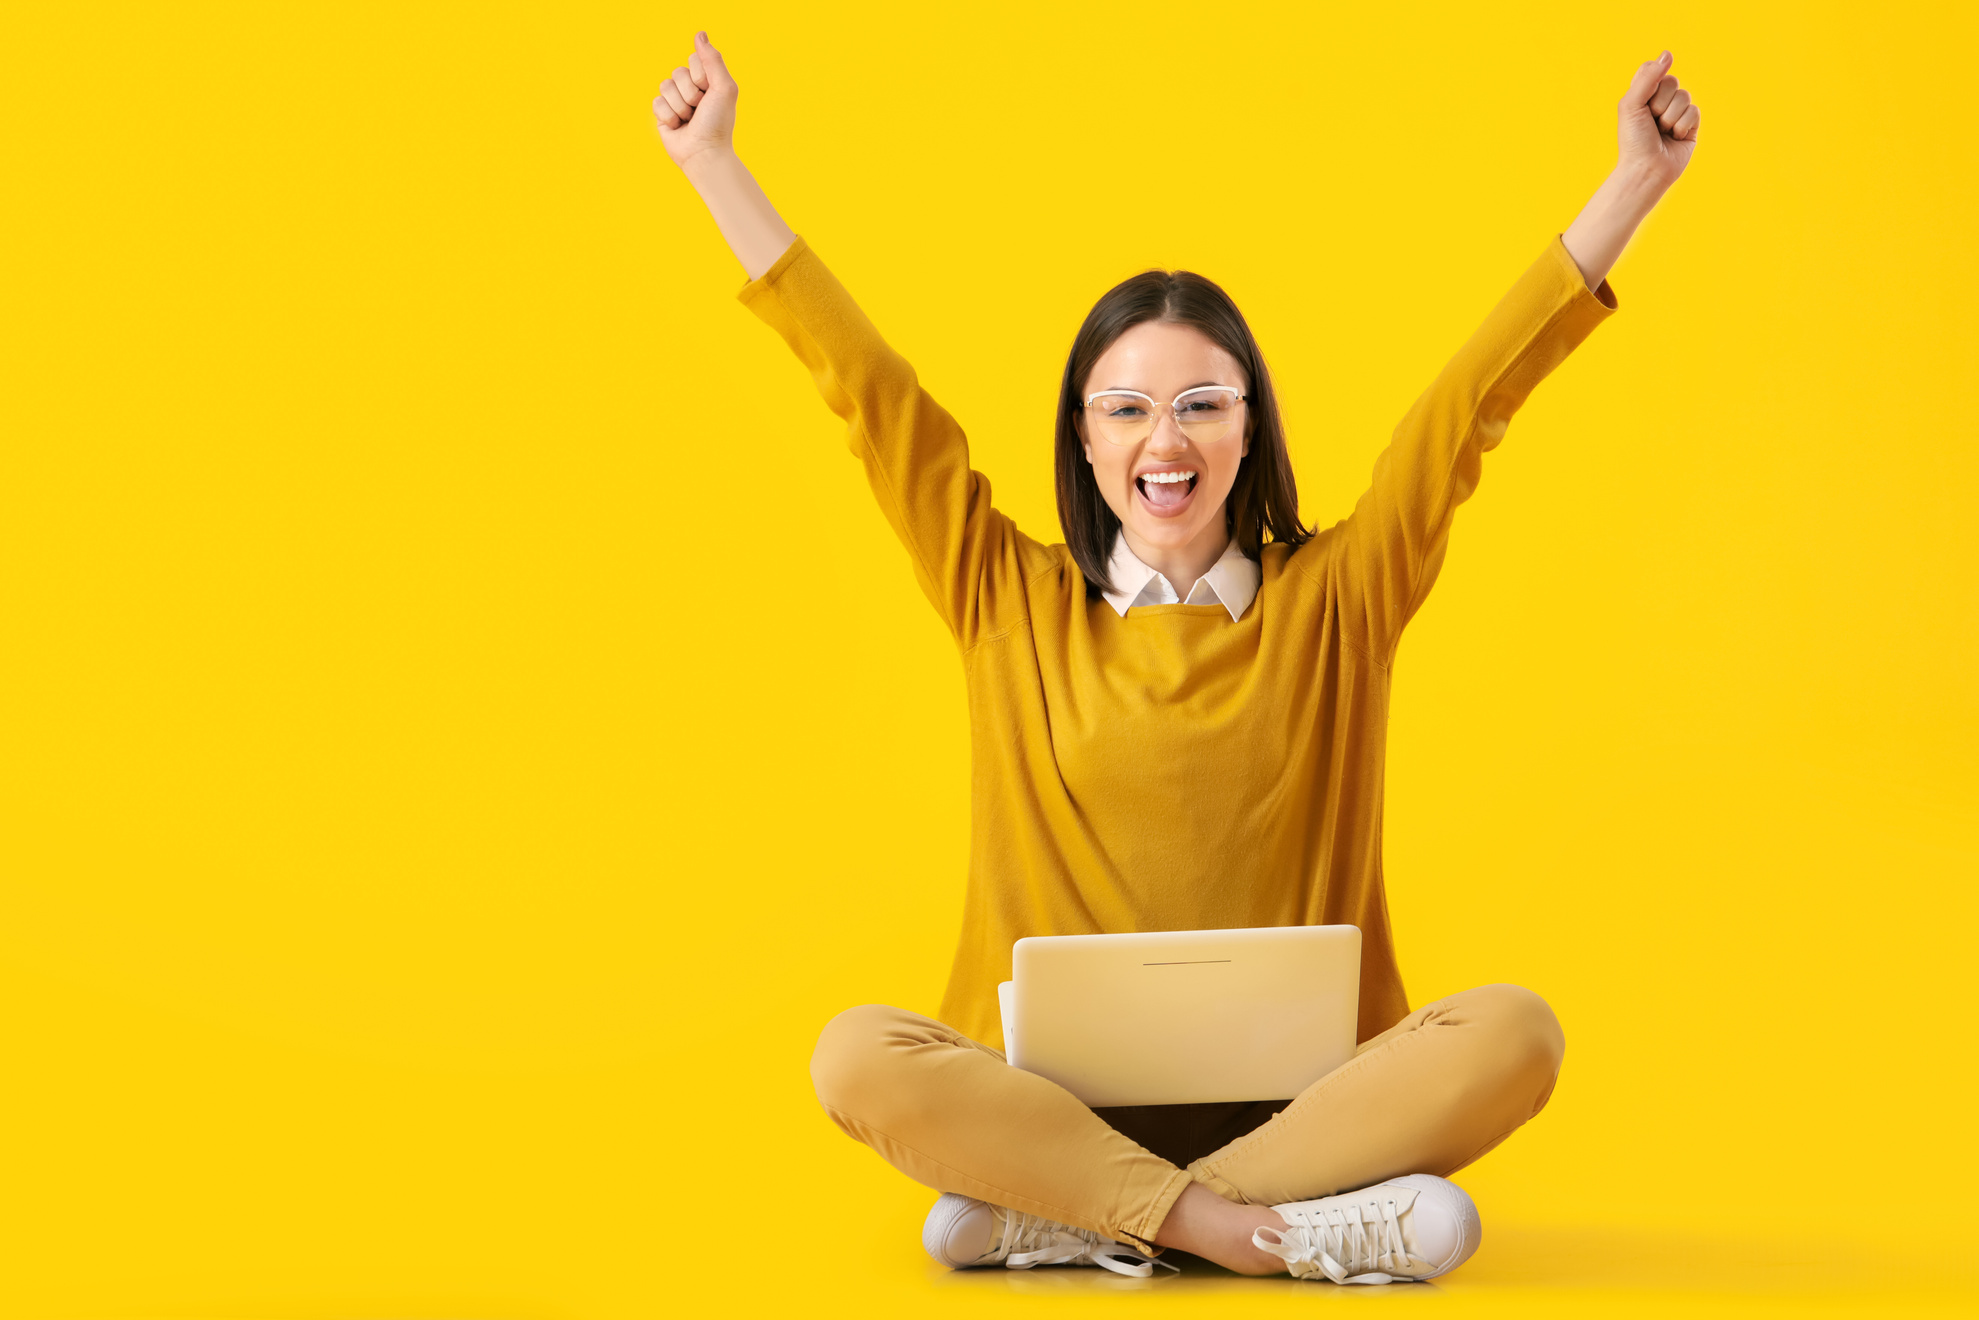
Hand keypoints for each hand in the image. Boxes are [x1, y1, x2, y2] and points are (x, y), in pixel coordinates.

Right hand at [654, 32, 736, 167]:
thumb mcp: (724, 88)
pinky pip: (656, 102)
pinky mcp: (663, 113)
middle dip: (690, 94)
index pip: (693, 59)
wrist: (704, 153)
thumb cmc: (717, 123)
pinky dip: (668, 116)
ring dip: (680, 107)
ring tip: (689, 120)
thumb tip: (700, 34)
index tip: (710, 93)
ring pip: (665, 86)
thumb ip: (713, 60)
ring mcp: (676, 99)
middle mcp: (691, 87)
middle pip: (677, 72)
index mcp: (707, 79)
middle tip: (699, 110)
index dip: (700, 76)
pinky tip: (678, 127)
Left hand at [1616, 51, 1700, 187]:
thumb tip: (1668, 54)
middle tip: (1651, 121)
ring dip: (1670, 117)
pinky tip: (1674, 138)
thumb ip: (1648, 77)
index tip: (1643, 100)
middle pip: (1672, 81)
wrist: (1646, 169)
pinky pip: (1694, 111)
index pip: (1654, 69)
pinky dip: (1682, 126)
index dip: (1651, 83)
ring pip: (1684, 96)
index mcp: (1643, 94)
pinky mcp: (1691, 125)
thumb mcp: (1632, 104)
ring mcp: (1677, 112)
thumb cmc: (1634, 140)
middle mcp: (1660, 101)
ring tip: (1661, 133)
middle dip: (1660, 103)